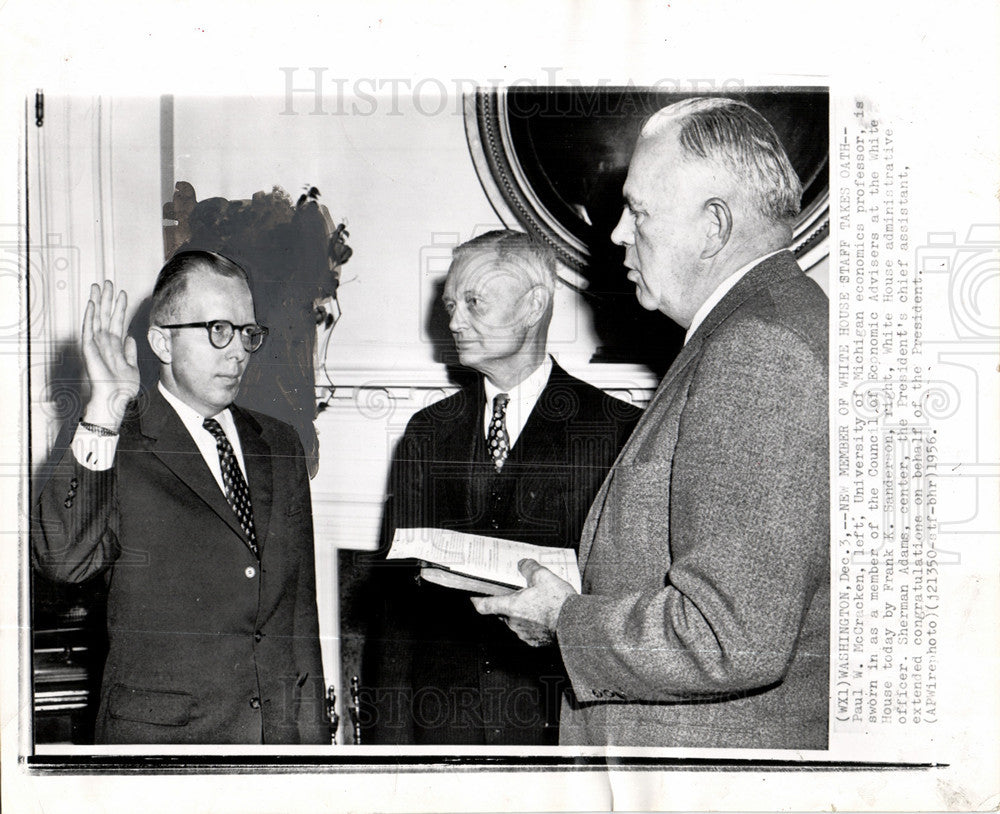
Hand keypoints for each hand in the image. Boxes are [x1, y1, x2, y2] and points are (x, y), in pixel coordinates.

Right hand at [81, 280, 139, 428]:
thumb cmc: (122, 388)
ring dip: (98, 302)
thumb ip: (130, 352)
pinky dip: (90, 316)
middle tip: (108, 282)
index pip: (117, 322)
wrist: (115, 400)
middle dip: (107, 299)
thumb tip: (129, 338)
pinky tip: (92, 303)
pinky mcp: (90, 349)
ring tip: (99, 286)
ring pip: (97, 318)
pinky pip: (89, 329)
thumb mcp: (132, 367)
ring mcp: (96, 344)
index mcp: (115, 346)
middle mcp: (105, 342)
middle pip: (106, 316)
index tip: (122, 293)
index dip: (119, 307)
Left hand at [471, 559, 577, 646]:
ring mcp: (524, 634)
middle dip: (509, 603)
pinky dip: (533, 624)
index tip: (475, 598)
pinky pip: (528, 631)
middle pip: (502, 612)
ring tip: (537, 603)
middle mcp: (514, 623)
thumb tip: (523, 564)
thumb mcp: (543, 576)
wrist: (575, 624)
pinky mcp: (535, 642)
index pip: (484, 606)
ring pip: (516, 621)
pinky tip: (544, 615)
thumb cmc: (558, 604)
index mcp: (511, 607)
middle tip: (520, 593)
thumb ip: (529, 568)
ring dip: (522, 613)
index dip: (477, 601)